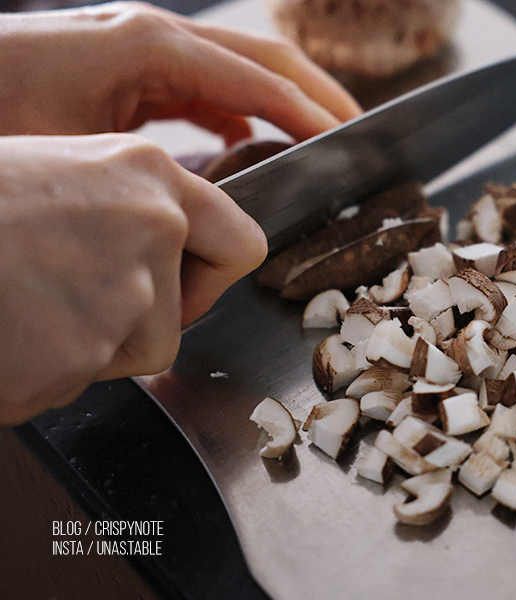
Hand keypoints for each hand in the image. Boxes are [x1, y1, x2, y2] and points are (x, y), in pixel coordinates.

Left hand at [0, 1, 361, 142]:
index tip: (351, 144)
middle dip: (315, 95)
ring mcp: (136, 45)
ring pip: (237, 66)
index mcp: (149, 46)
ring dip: (282, 101)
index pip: (260, 77)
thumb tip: (222, 208)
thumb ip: (163, 174)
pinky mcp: (123, 66)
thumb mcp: (84, 155)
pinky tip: (249, 139)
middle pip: (262, 57)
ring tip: (319, 139)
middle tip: (358, 133)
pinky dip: (238, 109)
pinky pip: (202, 84)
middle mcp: (150, 35)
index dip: (312, 113)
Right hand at [0, 134, 266, 424]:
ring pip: (136, 351)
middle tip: (77, 299)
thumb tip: (170, 246)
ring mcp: (123, 293)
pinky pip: (80, 380)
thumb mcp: (62, 172)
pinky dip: (44, 372)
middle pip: (189, 311)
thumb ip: (129, 209)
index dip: (217, 273)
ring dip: (87, 347)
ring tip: (22, 305)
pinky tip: (10, 332)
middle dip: (149, 321)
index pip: (243, 242)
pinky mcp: (83, 351)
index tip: (192, 280)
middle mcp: (151, 228)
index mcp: (149, 174)